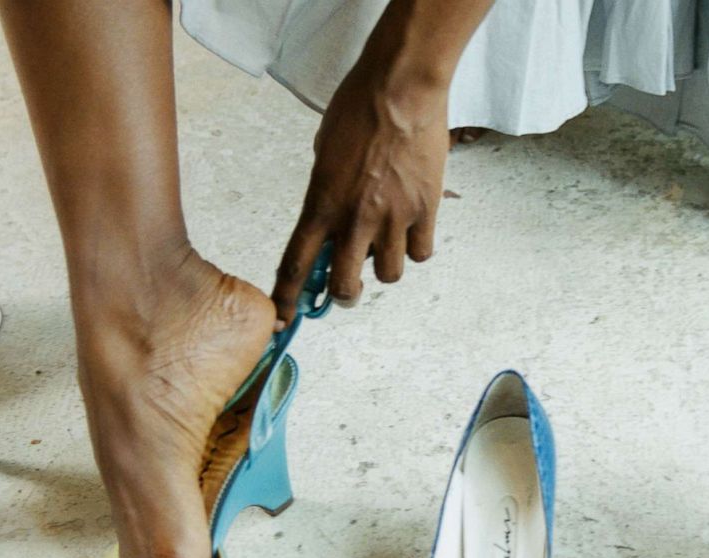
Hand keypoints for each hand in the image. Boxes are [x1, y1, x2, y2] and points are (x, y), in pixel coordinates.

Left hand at [271, 63, 449, 320]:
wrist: (401, 88)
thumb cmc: (357, 107)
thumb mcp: (325, 151)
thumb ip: (326, 190)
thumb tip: (334, 215)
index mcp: (320, 202)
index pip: (295, 264)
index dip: (286, 298)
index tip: (283, 318)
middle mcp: (354, 218)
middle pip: (344, 286)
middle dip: (344, 294)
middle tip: (349, 286)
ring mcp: (392, 218)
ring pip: (388, 276)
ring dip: (383, 268)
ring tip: (386, 244)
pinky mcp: (425, 211)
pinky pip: (420, 252)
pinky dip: (415, 248)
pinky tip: (413, 229)